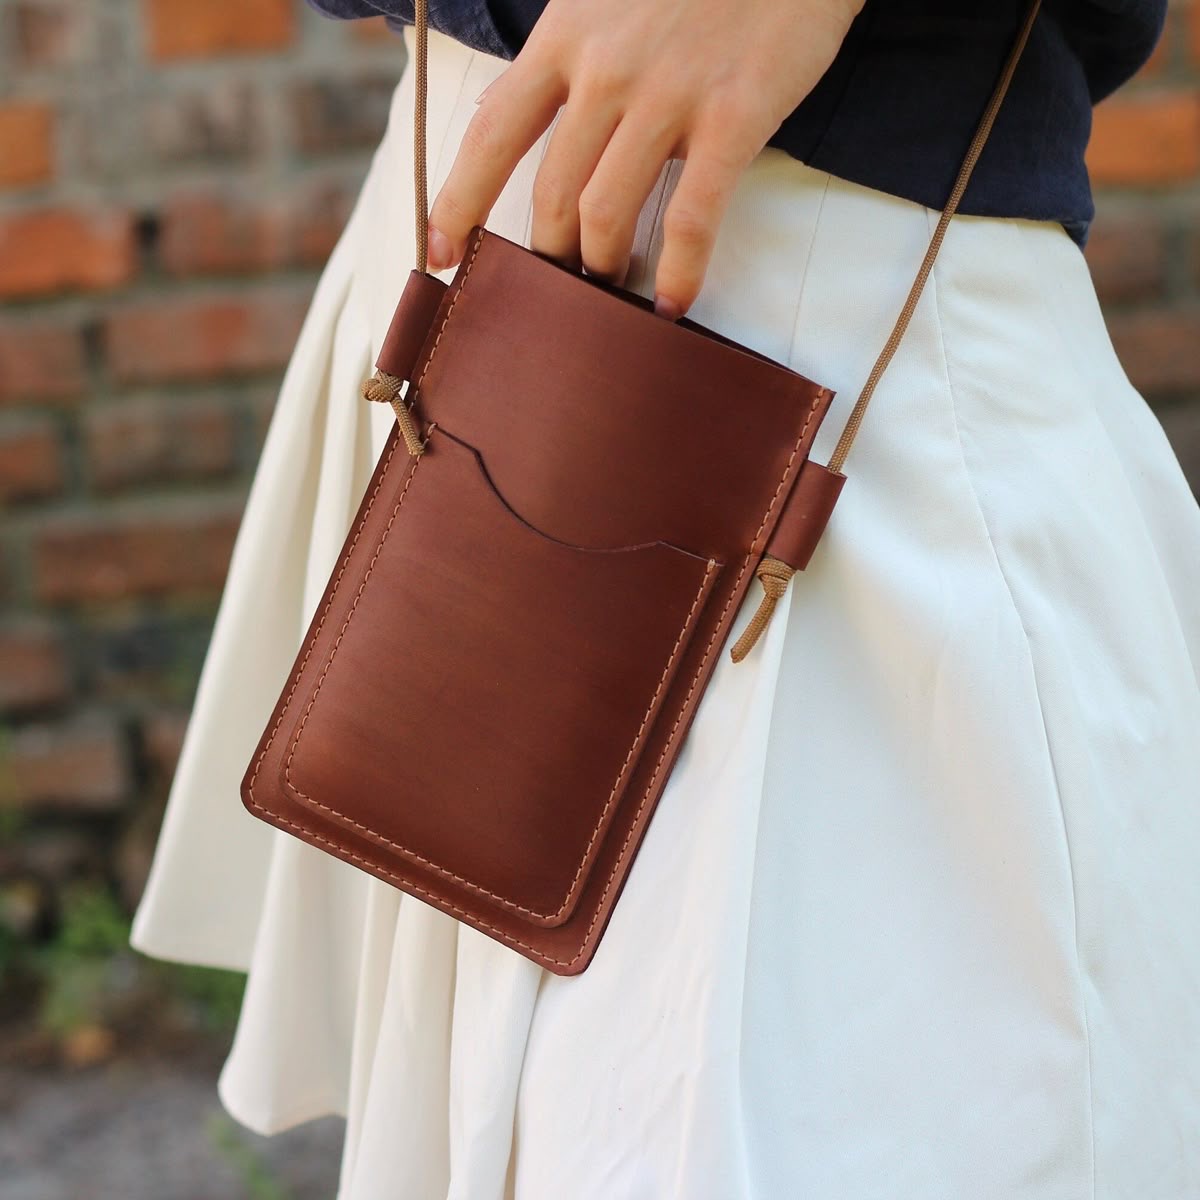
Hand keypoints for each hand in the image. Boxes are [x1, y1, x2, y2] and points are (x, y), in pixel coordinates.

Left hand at [425, 0, 862, 318]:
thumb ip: (569, 58)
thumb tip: (533, 128)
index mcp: (564, 38)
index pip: (492, 136)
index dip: (457, 203)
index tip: (437, 254)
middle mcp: (605, 72)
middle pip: (552, 195)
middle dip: (549, 257)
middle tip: (559, 289)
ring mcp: (668, 96)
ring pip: (607, 214)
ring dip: (602, 268)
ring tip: (611, 293)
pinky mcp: (732, 117)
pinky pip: (692, 217)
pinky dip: (680, 272)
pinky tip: (673, 304)